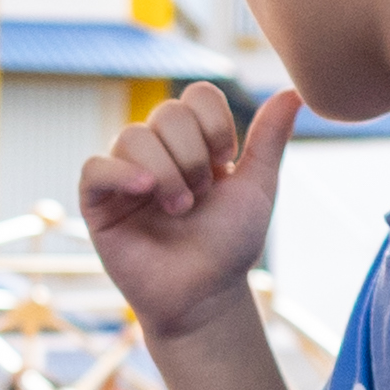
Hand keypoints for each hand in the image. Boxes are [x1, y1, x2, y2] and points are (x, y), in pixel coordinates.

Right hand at [80, 84, 298, 340]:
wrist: (205, 297)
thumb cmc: (229, 245)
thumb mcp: (257, 187)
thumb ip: (269, 139)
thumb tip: (295, 92)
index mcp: (193, 142)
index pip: (196, 96)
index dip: (215, 122)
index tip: (226, 161)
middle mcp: (156, 151)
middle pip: (167, 112)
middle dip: (193, 155)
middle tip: (202, 195)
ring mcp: (124, 175)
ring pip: (132, 136)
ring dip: (165, 172)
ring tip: (180, 209)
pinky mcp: (97, 203)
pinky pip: (95, 168)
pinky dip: (120, 173)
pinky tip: (145, 192)